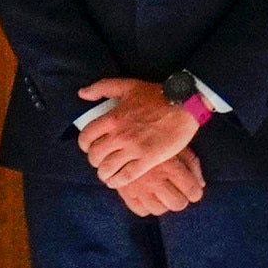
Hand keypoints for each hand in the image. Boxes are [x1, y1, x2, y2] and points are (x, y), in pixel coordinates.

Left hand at [76, 75, 206, 188]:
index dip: (85, 145)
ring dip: (104, 173)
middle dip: (94, 160)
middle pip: (95, 155)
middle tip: (100, 161)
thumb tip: (81, 93)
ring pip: (108, 168)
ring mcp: (134, 148)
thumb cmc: (157, 94)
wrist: (186, 104)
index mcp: (113, 118)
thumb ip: (102, 87)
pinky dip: (117, 182)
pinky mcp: (149, 159)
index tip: (90, 147)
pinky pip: (126, 176)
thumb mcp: (128, 85)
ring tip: (107, 174)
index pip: (86, 137)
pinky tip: (116, 182)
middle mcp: (120, 135)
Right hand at [107, 147, 205, 219]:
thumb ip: (192, 164)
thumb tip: (201, 185)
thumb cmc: (155, 139)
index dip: (195, 193)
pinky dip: (146, 206)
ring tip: (161, 192)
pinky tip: (148, 195)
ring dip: (163, 203)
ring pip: (159, 210)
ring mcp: (139, 187)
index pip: (193, 192)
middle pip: (178, 204)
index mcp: (171, 166)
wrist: (120, 137)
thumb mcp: (176, 146)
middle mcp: (155, 179)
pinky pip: (140, 211)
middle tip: (177, 192)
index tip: (192, 190)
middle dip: (180, 199)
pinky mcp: (124, 192)